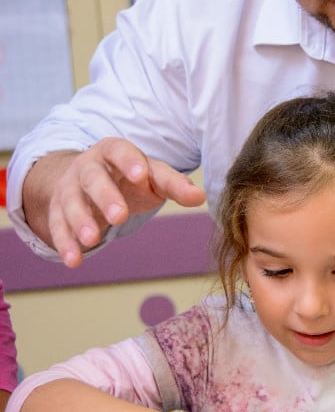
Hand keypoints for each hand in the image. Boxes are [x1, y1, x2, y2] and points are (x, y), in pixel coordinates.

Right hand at [23, 139, 205, 267]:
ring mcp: (70, 187)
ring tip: (93, 240)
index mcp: (114, 151)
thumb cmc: (130, 178)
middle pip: (93, 178)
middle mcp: (88, 166)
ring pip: (71, 202)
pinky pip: (58, 225)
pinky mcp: (58, 209)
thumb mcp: (153, 177)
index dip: (129, 161)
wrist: (89, 180)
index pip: (120, 150)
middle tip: (119, 217)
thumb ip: (174, 185)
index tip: (141, 175)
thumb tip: (199, 198)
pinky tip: (75, 260)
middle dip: (105, 197)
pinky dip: (65, 243)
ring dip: (80, 221)